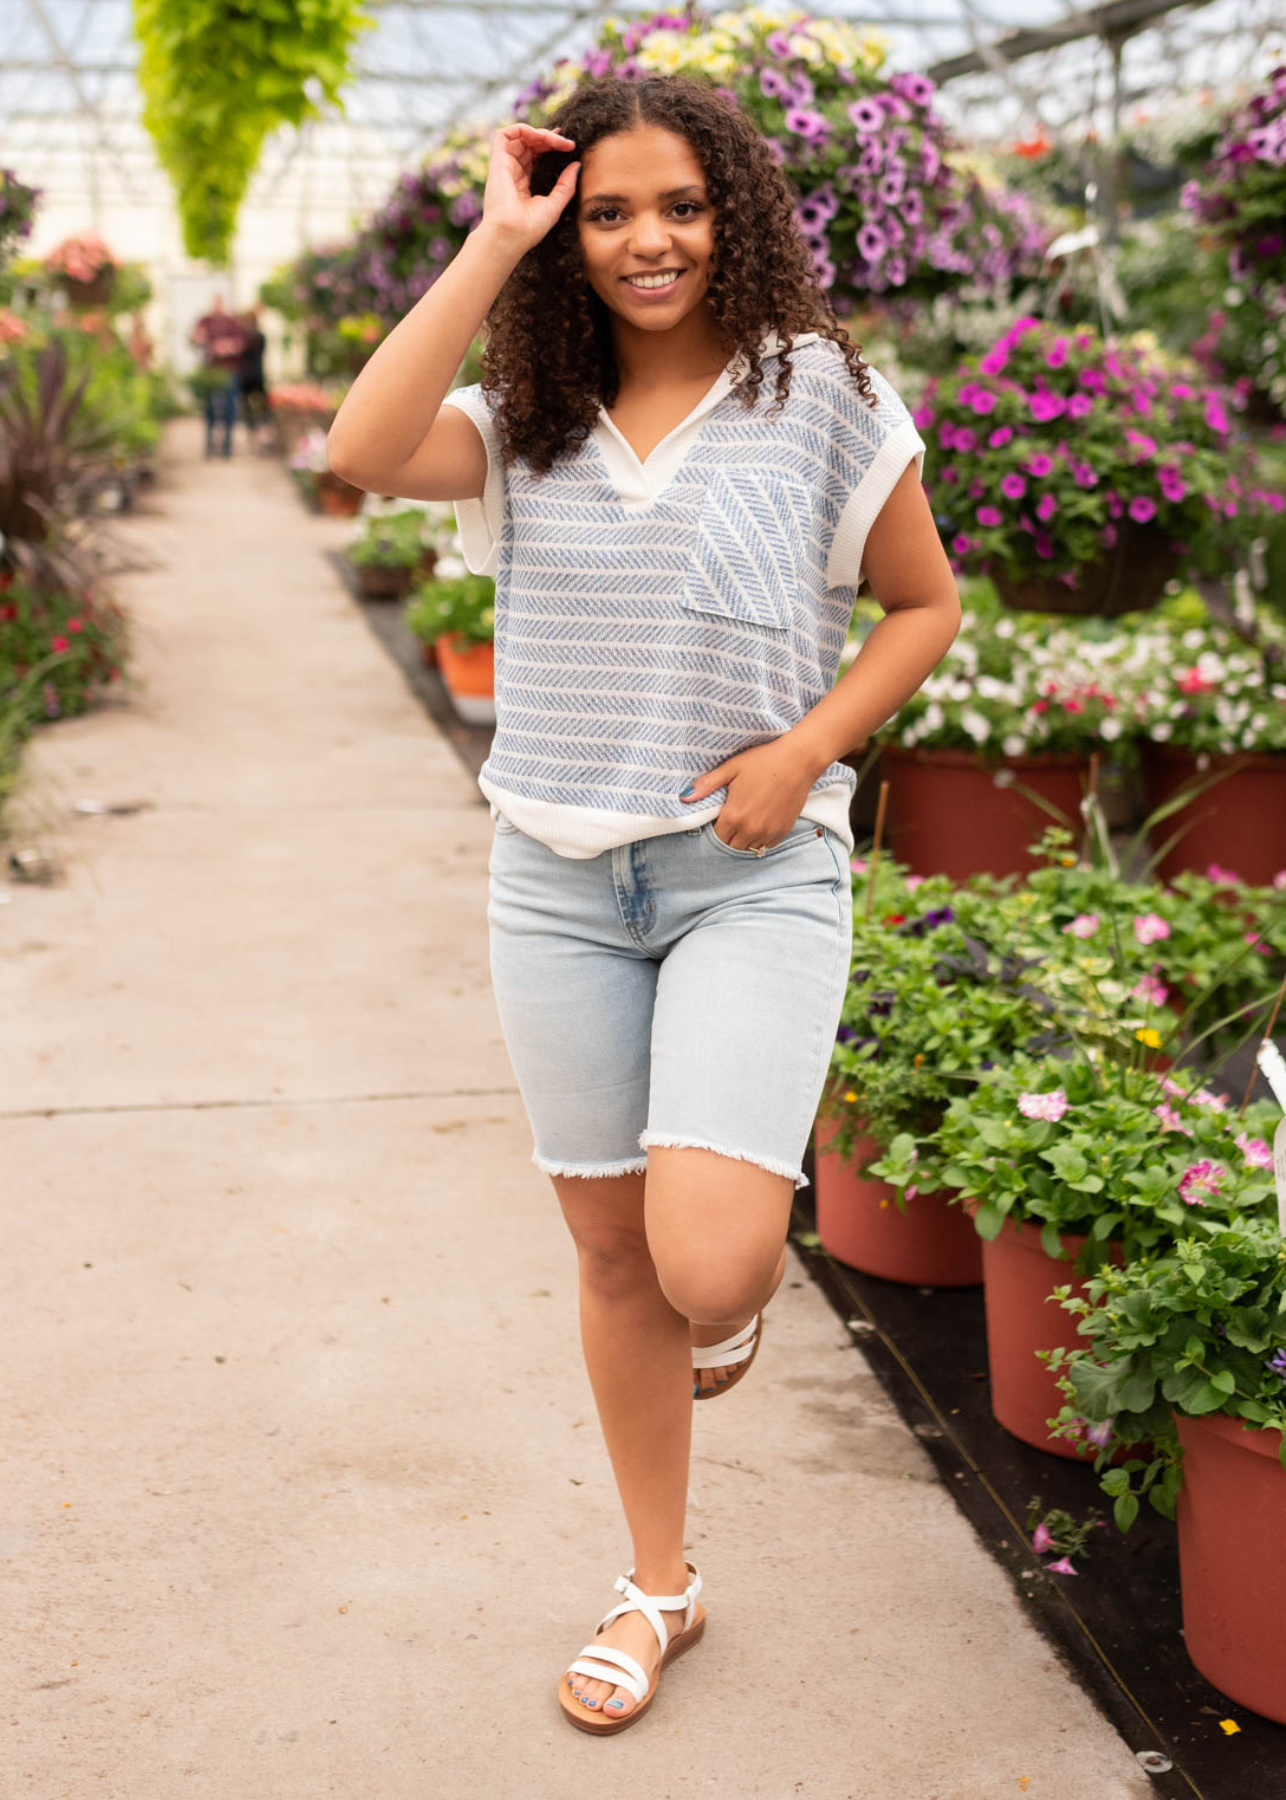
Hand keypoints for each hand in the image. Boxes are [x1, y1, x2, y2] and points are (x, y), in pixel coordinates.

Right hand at [479, 124, 579, 255]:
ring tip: (558, 140)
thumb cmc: (529, 228)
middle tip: (567, 143)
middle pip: (530, 143)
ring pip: (520, 136)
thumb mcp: (554, 205)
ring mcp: (504, 165)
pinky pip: (505, 133)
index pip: (536, 156)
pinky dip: (524, 128)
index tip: (569, 147)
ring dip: (540, 132)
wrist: (510, 235)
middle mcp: (512, 172)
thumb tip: (576, 164)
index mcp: (522, 183)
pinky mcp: (497, 161)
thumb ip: (565, 185)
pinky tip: (541, 137)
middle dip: (549, 138)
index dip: (551, 146)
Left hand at [679, 739, 816, 850]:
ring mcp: (769, 832)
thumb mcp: (731, 768)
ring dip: (743, 839)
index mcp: (735, 815)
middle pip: (731, 845)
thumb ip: (707, 785)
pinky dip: (759, 839)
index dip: (716, 827)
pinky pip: (765, 846)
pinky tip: (759, 824)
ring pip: (749, 848)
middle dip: (728, 835)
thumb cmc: (763, 760)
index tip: (720, 816)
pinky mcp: (783, 831)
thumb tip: (684, 797)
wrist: (798, 760)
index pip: (717, 836)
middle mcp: (751, 829)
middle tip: (732, 818)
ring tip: (745, 821)